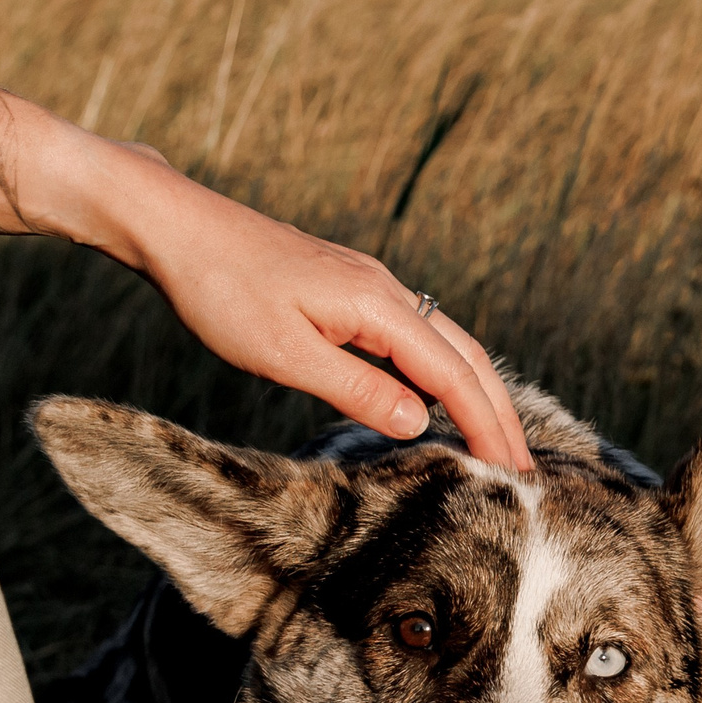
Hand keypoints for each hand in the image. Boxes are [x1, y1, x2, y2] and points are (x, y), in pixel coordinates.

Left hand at [51, 138, 531, 470]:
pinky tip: (433, 398)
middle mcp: (386, 290)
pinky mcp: (347, 289)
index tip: (514, 475)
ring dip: (474, 391)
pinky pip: (414, 335)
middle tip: (524, 470)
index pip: (454, 375)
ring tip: (494, 440)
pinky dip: (440, 372)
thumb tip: (418, 420)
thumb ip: (356, 387)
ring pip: (443, 342)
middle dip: (498, 412)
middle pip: (465, 355)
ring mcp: (368, 285)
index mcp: (378, 306)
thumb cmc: (220, 290)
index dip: (487, 427)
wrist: (177, 227)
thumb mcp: (285, 354)